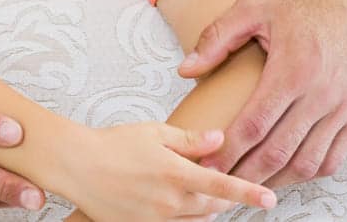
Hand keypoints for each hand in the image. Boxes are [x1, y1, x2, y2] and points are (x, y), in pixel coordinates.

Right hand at [59, 124, 274, 220]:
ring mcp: (157, 220)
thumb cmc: (113, 144)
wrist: (76, 166)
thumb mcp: (153, 133)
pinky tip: (167, 199)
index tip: (270, 199)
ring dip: (200, 206)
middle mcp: (171, 201)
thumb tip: (219, 139)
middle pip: (212, 206)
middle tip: (211, 180)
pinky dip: (180, 215)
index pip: (223, 186)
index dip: (249, 193)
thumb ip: (190, 140)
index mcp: (177, 173)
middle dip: (219, 196)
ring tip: (185, 187)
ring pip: (195, 219)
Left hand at [178, 0, 346, 186]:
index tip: (205, 167)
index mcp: (293, 69)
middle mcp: (323, 94)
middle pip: (279, 153)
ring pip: (308, 163)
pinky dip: (308, 172)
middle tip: (219, 188)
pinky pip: (334, 157)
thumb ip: (216, 38)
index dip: (228, 152)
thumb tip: (185, 70)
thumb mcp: (252, 6)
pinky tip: (283, 173)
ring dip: (277, 181)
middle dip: (246, 176)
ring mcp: (344, 107)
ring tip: (247, 186)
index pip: (255, 126)